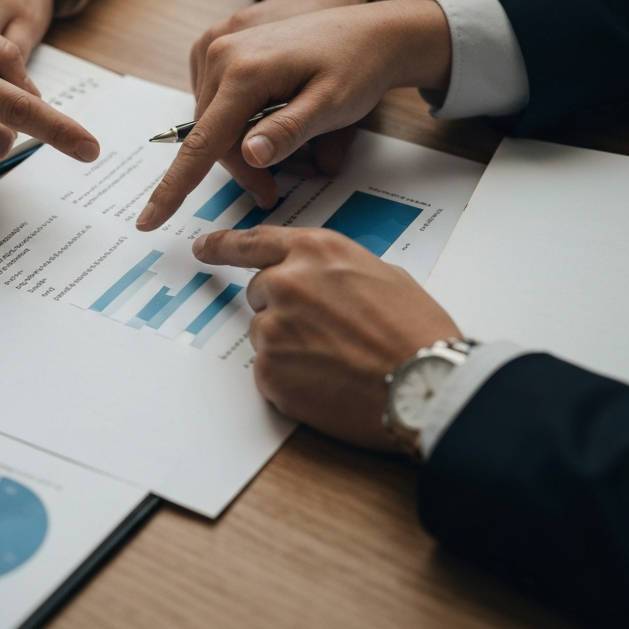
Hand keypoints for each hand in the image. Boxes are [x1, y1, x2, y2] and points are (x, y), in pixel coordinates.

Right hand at [189, 0, 369, 182]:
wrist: (371, 30)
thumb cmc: (356, 66)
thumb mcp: (332, 105)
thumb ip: (288, 131)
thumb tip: (249, 156)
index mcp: (244, 71)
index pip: (201, 143)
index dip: (174, 187)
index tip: (150, 220)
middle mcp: (222, 56)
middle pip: (210, 137)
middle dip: (238, 169)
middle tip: (273, 192)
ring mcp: (221, 50)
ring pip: (213, 122)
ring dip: (238, 148)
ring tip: (281, 157)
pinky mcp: (226, 50)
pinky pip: (218, 103)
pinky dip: (237, 123)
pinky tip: (270, 122)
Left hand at [193, 226, 460, 449]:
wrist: (427, 387)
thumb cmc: (416, 332)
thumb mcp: (383, 275)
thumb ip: (335, 270)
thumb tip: (321, 281)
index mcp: (314, 251)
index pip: (251, 241)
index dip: (222, 245)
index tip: (201, 247)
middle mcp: (285, 282)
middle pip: (259, 293)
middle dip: (284, 309)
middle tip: (326, 332)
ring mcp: (273, 328)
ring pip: (266, 335)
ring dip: (291, 347)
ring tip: (338, 361)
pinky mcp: (269, 372)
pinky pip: (270, 372)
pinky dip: (292, 379)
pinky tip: (329, 384)